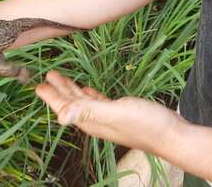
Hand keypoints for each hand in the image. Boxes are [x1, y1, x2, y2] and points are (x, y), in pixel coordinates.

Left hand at [35, 71, 183, 151]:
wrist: (174, 136)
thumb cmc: (147, 124)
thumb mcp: (116, 113)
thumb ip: (89, 111)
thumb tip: (61, 116)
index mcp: (91, 121)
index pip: (66, 108)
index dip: (51, 96)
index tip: (38, 85)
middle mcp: (96, 121)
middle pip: (72, 104)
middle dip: (58, 90)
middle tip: (47, 76)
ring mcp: (108, 118)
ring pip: (83, 102)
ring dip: (72, 90)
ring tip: (61, 78)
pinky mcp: (120, 113)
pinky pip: (98, 102)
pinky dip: (89, 95)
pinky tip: (89, 90)